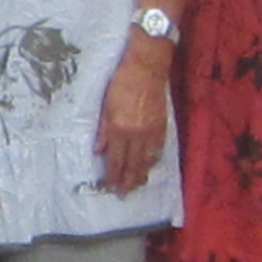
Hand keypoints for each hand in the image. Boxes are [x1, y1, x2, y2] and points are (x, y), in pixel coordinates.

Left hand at [93, 41, 171, 191]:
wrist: (147, 67)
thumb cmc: (122, 82)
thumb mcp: (105, 104)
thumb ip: (103, 130)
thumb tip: (99, 151)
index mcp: (119, 129)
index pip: (115, 160)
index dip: (112, 175)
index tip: (110, 186)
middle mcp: (136, 134)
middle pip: (132, 165)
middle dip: (127, 181)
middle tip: (123, 194)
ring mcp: (151, 131)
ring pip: (147, 160)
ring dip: (141, 175)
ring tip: (136, 186)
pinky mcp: (162, 126)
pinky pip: (158, 149)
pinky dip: (153, 161)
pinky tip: (149, 166)